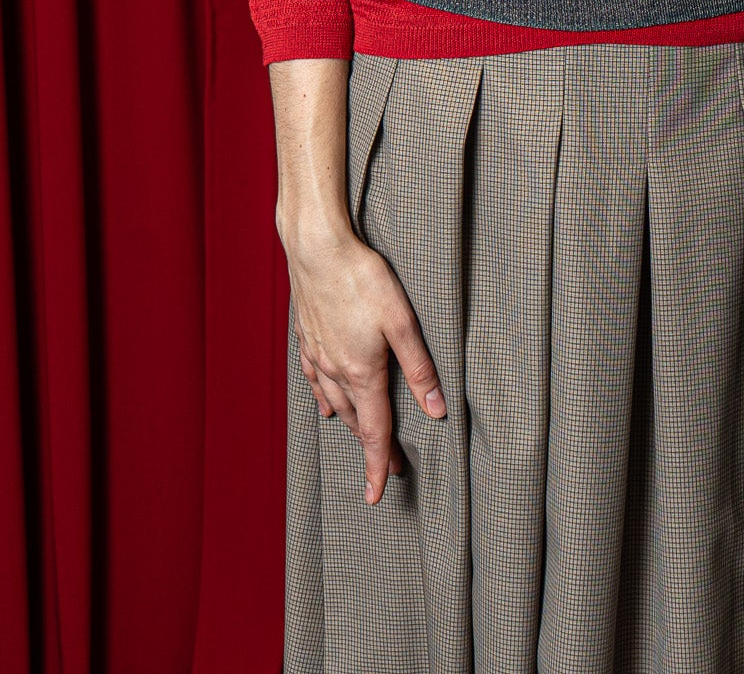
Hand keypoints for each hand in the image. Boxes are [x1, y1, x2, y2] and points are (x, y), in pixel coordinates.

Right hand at [283, 221, 446, 503]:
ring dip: (349, 424)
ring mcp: (317, 354)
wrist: (317, 248)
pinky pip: (314, 379)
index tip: (379, 495)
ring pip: (333, 402)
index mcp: (362, 371)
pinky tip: (325, 403)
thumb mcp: (402, 321)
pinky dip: (323, 397)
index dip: (379, 465)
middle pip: (354, 420)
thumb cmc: (363, 278)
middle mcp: (335, 371)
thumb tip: (437, 410)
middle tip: (389, 464)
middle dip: (371, 446)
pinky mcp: (306, 337)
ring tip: (362, 437)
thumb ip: (420, 368)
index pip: (374, 431)